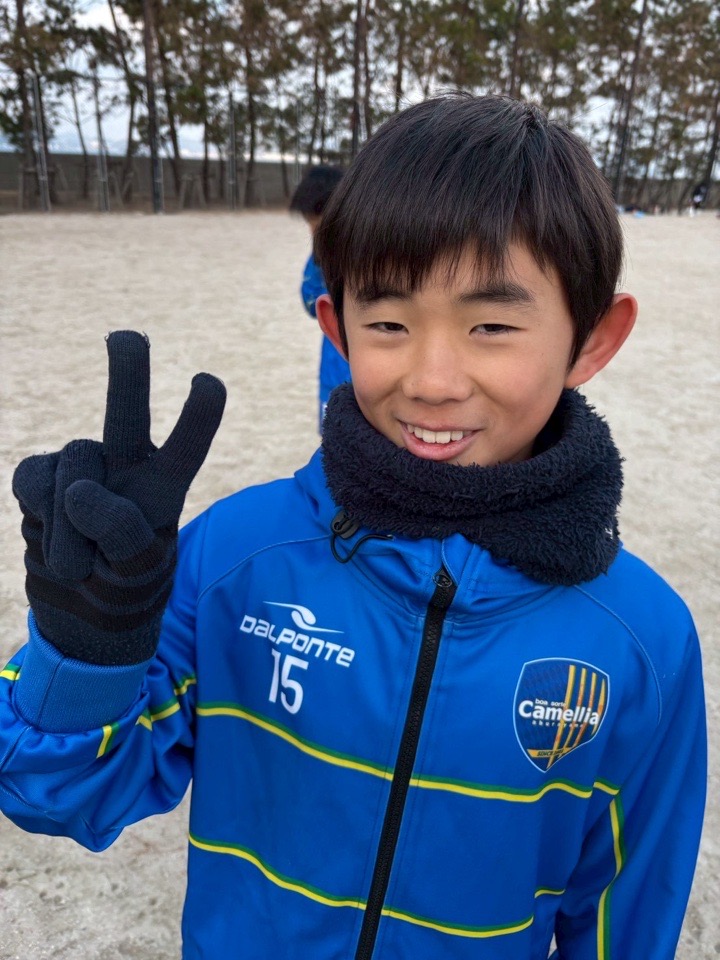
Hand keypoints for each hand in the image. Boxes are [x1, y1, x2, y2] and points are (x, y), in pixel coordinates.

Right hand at [13, 331, 225, 664]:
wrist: (80, 609)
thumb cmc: (126, 586)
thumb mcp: (138, 570)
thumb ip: (119, 531)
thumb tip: (80, 486)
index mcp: (164, 485)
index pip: (184, 448)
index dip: (196, 417)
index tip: (207, 382)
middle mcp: (125, 466)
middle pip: (126, 413)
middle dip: (127, 373)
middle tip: (126, 338)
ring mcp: (81, 469)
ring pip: (71, 472)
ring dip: (69, 530)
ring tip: (81, 565)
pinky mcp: (40, 477)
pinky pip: (32, 484)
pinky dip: (42, 523)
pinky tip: (53, 542)